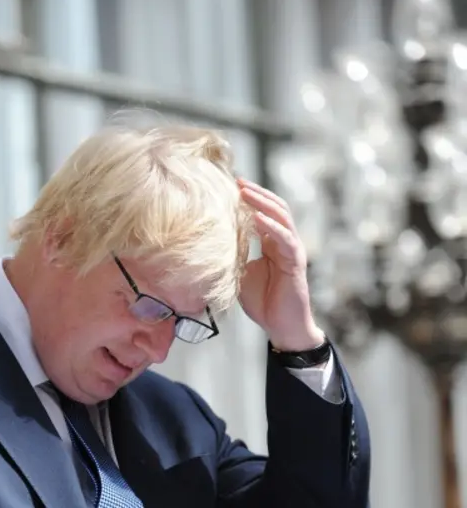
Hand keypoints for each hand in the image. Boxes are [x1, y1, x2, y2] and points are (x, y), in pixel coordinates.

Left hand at [237, 178, 324, 351]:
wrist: (281, 327)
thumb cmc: (263, 303)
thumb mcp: (241, 275)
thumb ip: (234, 257)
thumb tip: (212, 245)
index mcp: (272, 243)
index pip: (263, 212)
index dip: (249, 199)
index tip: (229, 185)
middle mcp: (284, 242)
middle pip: (274, 207)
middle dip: (256, 193)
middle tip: (237, 180)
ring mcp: (292, 250)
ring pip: (281, 217)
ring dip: (263, 203)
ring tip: (245, 192)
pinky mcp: (296, 263)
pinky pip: (286, 239)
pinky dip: (272, 228)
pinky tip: (257, 219)